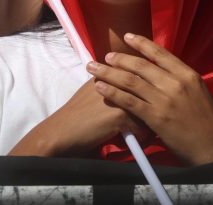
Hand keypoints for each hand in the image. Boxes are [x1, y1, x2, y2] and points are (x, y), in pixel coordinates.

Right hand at [8, 78, 150, 156]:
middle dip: (151, 103)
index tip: (146, 97)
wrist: (61, 131)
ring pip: (147, 107)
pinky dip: (140, 136)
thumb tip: (128, 90)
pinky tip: (133, 139)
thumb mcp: (92, 91)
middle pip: (145, 89)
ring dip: (148, 120)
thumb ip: (109, 85)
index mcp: (107, 73)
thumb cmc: (75, 114)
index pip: (137, 74)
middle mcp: (115, 80)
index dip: (144, 86)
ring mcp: (119, 96)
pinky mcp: (120, 114)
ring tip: (144, 129)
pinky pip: (142, 127)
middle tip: (150, 115)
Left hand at [87, 33, 212, 165]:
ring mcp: (164, 100)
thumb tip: (161, 70)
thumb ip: (179, 80)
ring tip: (94, 68)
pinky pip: (128, 101)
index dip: (141, 44)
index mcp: (187, 74)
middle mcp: (175, 83)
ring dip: (109, 72)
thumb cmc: (206, 120)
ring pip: (130, 81)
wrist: (212, 145)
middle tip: (105, 55)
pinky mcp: (155, 117)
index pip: (160, 53)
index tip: (127, 37)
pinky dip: (112, 92)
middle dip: (119, 59)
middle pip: (141, 66)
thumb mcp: (197, 91)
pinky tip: (100, 87)